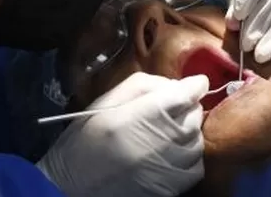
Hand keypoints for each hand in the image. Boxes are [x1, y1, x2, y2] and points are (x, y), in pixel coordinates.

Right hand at [37, 73, 208, 196]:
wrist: (73, 185)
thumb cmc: (85, 139)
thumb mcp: (106, 101)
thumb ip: (144, 85)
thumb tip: (177, 84)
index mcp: (142, 115)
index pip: (186, 95)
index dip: (194, 85)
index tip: (194, 84)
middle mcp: (161, 141)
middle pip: (194, 115)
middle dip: (186, 107)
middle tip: (169, 110)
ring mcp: (169, 166)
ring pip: (197, 139)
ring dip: (188, 131)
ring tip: (166, 132)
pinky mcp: (172, 187)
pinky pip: (196, 165)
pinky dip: (188, 155)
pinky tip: (170, 153)